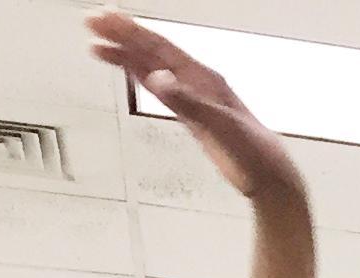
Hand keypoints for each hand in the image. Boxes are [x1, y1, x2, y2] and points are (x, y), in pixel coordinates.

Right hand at [88, 11, 304, 200]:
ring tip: (96, 44)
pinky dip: (140, 75)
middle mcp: (196, 80)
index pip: (159, 47)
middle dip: (121, 35)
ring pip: (152, 66)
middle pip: (152, 50)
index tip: (104, 20)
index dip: (131, 32)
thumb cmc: (252, 151)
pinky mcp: (191, 113)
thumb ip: (188, 102)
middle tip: (90, 22)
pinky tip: (126, 69)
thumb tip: (157, 78)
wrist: (269, 176)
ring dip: (125, 54)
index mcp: (202, 77)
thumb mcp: (220, 126)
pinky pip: (159, 87)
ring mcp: (193, 96)